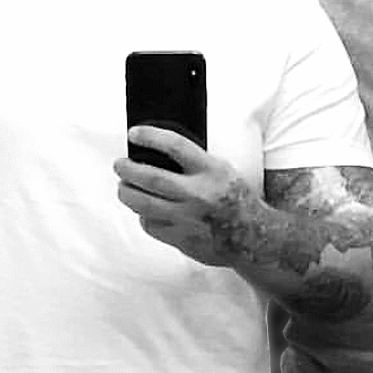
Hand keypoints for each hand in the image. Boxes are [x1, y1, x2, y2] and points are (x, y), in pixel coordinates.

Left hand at [113, 126, 250, 267]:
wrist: (253, 236)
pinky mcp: (182, 239)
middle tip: (119, 164)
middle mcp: (199, 194)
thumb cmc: (234, 198)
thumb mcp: (221, 170)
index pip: (176, 146)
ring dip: (127, 193)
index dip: (151, 136)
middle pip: (151, 178)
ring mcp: (189, 219)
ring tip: (123, 187)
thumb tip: (157, 151)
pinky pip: (151, 225)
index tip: (134, 133)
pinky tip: (145, 210)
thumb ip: (194, 162)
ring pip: (144, 204)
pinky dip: (143, 215)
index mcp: (212, 171)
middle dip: (128, 169)